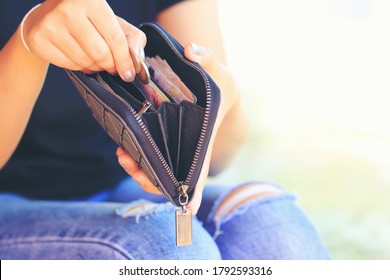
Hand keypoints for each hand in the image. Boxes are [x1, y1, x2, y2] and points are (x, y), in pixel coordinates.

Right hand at [22, 0, 145, 80]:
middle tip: (112, 66)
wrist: (47, 16)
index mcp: (92, 0)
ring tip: (96, 60)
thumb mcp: (113, 22)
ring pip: (85, 61)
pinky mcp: (39, 38)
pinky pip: (69, 65)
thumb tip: (137, 63)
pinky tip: (81, 59)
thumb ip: (132, 39)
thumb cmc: (87, 20)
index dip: (125, 61)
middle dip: (111, 65)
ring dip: (96, 67)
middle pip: (100, 53)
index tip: (129, 74)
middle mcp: (68, 8)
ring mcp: (51, 23)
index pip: (115, 39)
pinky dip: (80, 67)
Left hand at [117, 43, 239, 213]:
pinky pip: (146, 156)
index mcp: (201, 143)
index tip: (184, 210)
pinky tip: (121, 145)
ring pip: (154, 171)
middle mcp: (186, 151)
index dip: (191, 195)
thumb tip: (191, 50)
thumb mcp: (219, 71)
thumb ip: (207, 59)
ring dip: (136, 169)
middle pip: (168, 180)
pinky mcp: (161, 140)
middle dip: (148, 179)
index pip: (197, 174)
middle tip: (130, 162)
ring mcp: (173, 148)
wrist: (217, 90)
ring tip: (121, 154)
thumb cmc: (221, 85)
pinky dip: (133, 157)